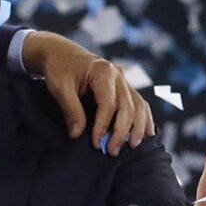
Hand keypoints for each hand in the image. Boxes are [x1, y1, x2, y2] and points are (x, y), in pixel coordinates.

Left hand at [22, 31, 153, 154]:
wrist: (60, 53)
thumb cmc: (59, 69)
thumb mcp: (59, 88)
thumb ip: (70, 110)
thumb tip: (77, 135)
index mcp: (102, 71)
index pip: (108, 104)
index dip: (104, 126)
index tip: (97, 143)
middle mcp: (118, 74)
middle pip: (127, 107)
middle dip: (121, 132)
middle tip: (112, 151)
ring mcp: (123, 79)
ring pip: (138, 106)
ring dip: (137, 128)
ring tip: (131, 146)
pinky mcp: (123, 86)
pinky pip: (139, 103)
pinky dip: (144, 118)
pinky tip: (147, 133)